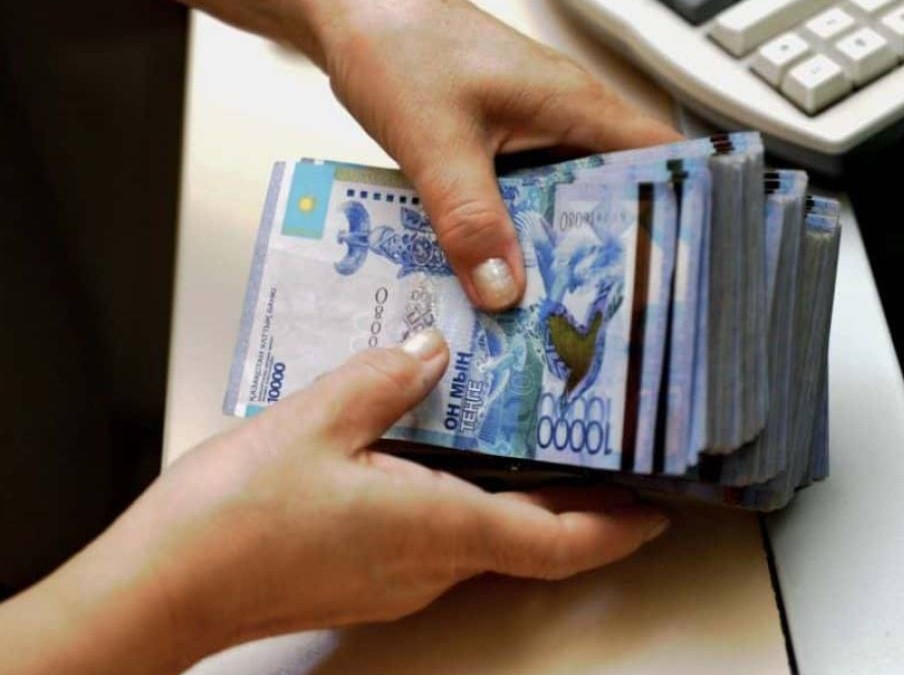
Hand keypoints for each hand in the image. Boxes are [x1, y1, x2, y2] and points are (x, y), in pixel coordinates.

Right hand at [0, 330, 666, 674]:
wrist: (166, 587)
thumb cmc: (233, 522)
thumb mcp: (318, 418)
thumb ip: (388, 377)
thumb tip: (433, 350)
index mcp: (439, 529)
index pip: (561, 540)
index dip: (620, 527)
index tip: (659, 508)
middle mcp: (431, 566)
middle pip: (533, 539)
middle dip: (580, 501)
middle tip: (605, 451)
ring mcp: (399, 577)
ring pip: (487, 538)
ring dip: (521, 496)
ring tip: (531, 435)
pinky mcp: (369, 573)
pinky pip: (440, 535)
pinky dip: (466, 498)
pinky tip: (442, 451)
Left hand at [304, 0, 681, 308]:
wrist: (350, 13)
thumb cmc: (398, 44)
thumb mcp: (436, 141)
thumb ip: (470, 219)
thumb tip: (504, 292)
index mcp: (576, 105)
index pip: (660, 159)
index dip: (679, 213)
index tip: (674, 273)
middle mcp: (566, 119)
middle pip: (617, 195)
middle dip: (614, 253)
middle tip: (609, 317)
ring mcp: (535, 131)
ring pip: (568, 203)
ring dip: (560, 250)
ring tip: (557, 312)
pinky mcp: (503, 144)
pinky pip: (527, 199)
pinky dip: (520, 236)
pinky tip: (502, 276)